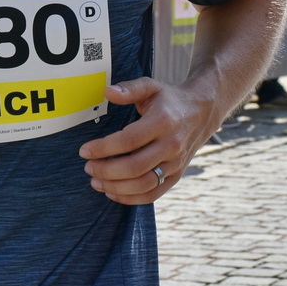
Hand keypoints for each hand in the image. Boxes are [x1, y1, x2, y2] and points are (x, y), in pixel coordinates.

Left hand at [78, 78, 213, 204]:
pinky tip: (112, 193)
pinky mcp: (176, 175)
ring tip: (96, 181)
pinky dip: (131, 198)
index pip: (129, 140)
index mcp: (163, 122)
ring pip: (143, 184)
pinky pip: (153, 194)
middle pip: (135, 166)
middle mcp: (171, 145)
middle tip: (88, 167)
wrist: (202, 113)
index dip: (104, 148)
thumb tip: (107, 92)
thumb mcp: (151, 86)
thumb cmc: (169, 100)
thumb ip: (129, 88)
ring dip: (115, 187)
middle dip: (106, 170)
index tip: (85, 151)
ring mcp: (176, 163)